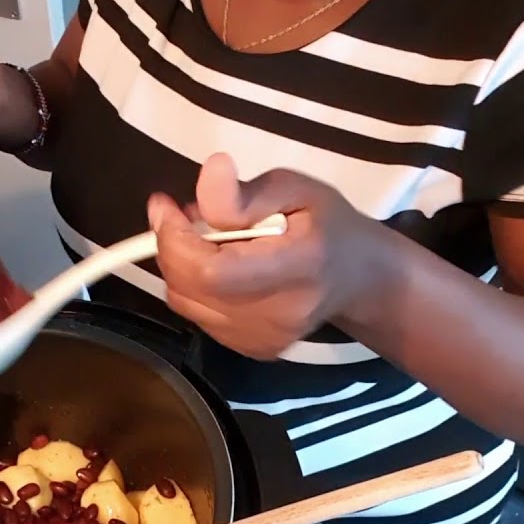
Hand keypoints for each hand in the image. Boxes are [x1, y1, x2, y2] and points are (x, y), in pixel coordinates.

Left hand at [151, 154, 391, 359]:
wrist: (358, 279)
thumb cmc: (327, 224)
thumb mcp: (295, 189)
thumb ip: (247, 191)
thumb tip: (209, 172)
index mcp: (296, 269)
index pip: (212, 271)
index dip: (175, 238)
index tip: (164, 204)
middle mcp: (278, 316)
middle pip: (191, 289)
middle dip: (173, 246)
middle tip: (185, 214)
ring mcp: (264, 341)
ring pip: (186, 303)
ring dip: (181, 265)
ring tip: (209, 238)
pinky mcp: (253, 351)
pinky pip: (198, 315)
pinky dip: (195, 286)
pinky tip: (222, 266)